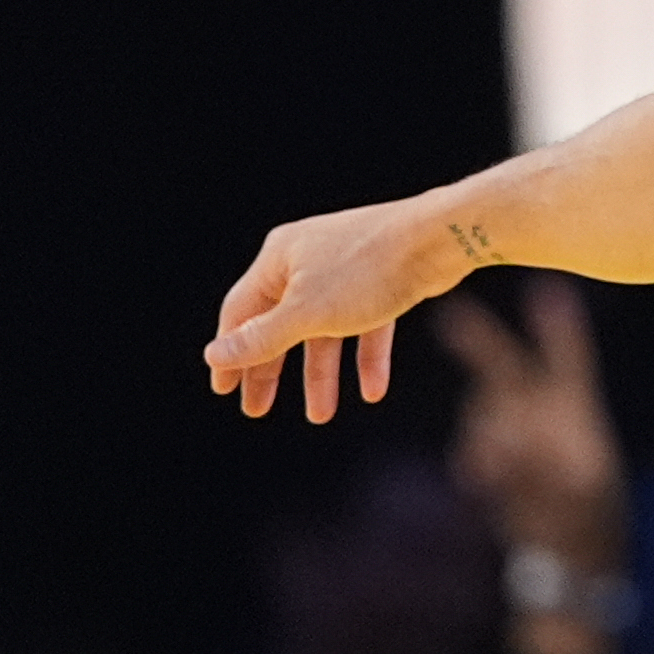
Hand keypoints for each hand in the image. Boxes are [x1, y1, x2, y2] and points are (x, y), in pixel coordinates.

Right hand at [205, 198, 466, 420]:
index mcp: (279, 259)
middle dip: (271, 369)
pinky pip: (367, 325)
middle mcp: (308, 259)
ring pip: (326, 331)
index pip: (240, 312)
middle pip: (280, 323)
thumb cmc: (367, 270)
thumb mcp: (308, 313)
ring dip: (322, 373)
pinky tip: (372, 392)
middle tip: (257, 410)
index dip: (230, 353)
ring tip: (321, 415)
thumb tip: (214, 355)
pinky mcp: (384, 280)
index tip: (224, 390)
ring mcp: (347, 270)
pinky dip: (366, 357)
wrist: (440, 239)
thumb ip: (262, 338)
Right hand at [440, 279, 625, 575]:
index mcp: (576, 410)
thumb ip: (538, 463)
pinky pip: (474, 448)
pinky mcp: (493, 461)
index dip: (557, 325)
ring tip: (503, 468)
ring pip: (484, 412)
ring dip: (487, 431)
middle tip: (448, 314)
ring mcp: (513, 436)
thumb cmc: (588, 522)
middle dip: (477, 338)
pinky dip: (477, 457)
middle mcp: (542, 415)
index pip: (566, 357)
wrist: (568, 558)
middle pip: (505, 365)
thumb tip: (502, 445)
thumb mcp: (576, 491)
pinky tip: (485, 480)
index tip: (549, 290)